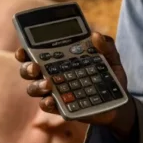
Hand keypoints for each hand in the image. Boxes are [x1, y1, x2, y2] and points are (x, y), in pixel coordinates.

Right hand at [16, 31, 136, 137]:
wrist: (118, 101)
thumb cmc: (109, 75)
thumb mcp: (111, 57)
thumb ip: (105, 45)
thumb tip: (95, 35)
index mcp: (58, 59)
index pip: (36, 52)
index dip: (25, 51)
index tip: (23, 49)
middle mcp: (51, 74)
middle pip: (28, 71)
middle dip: (27, 68)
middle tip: (35, 67)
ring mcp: (54, 91)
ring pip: (34, 88)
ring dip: (37, 86)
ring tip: (48, 84)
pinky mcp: (60, 107)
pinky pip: (46, 105)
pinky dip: (47, 103)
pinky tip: (52, 100)